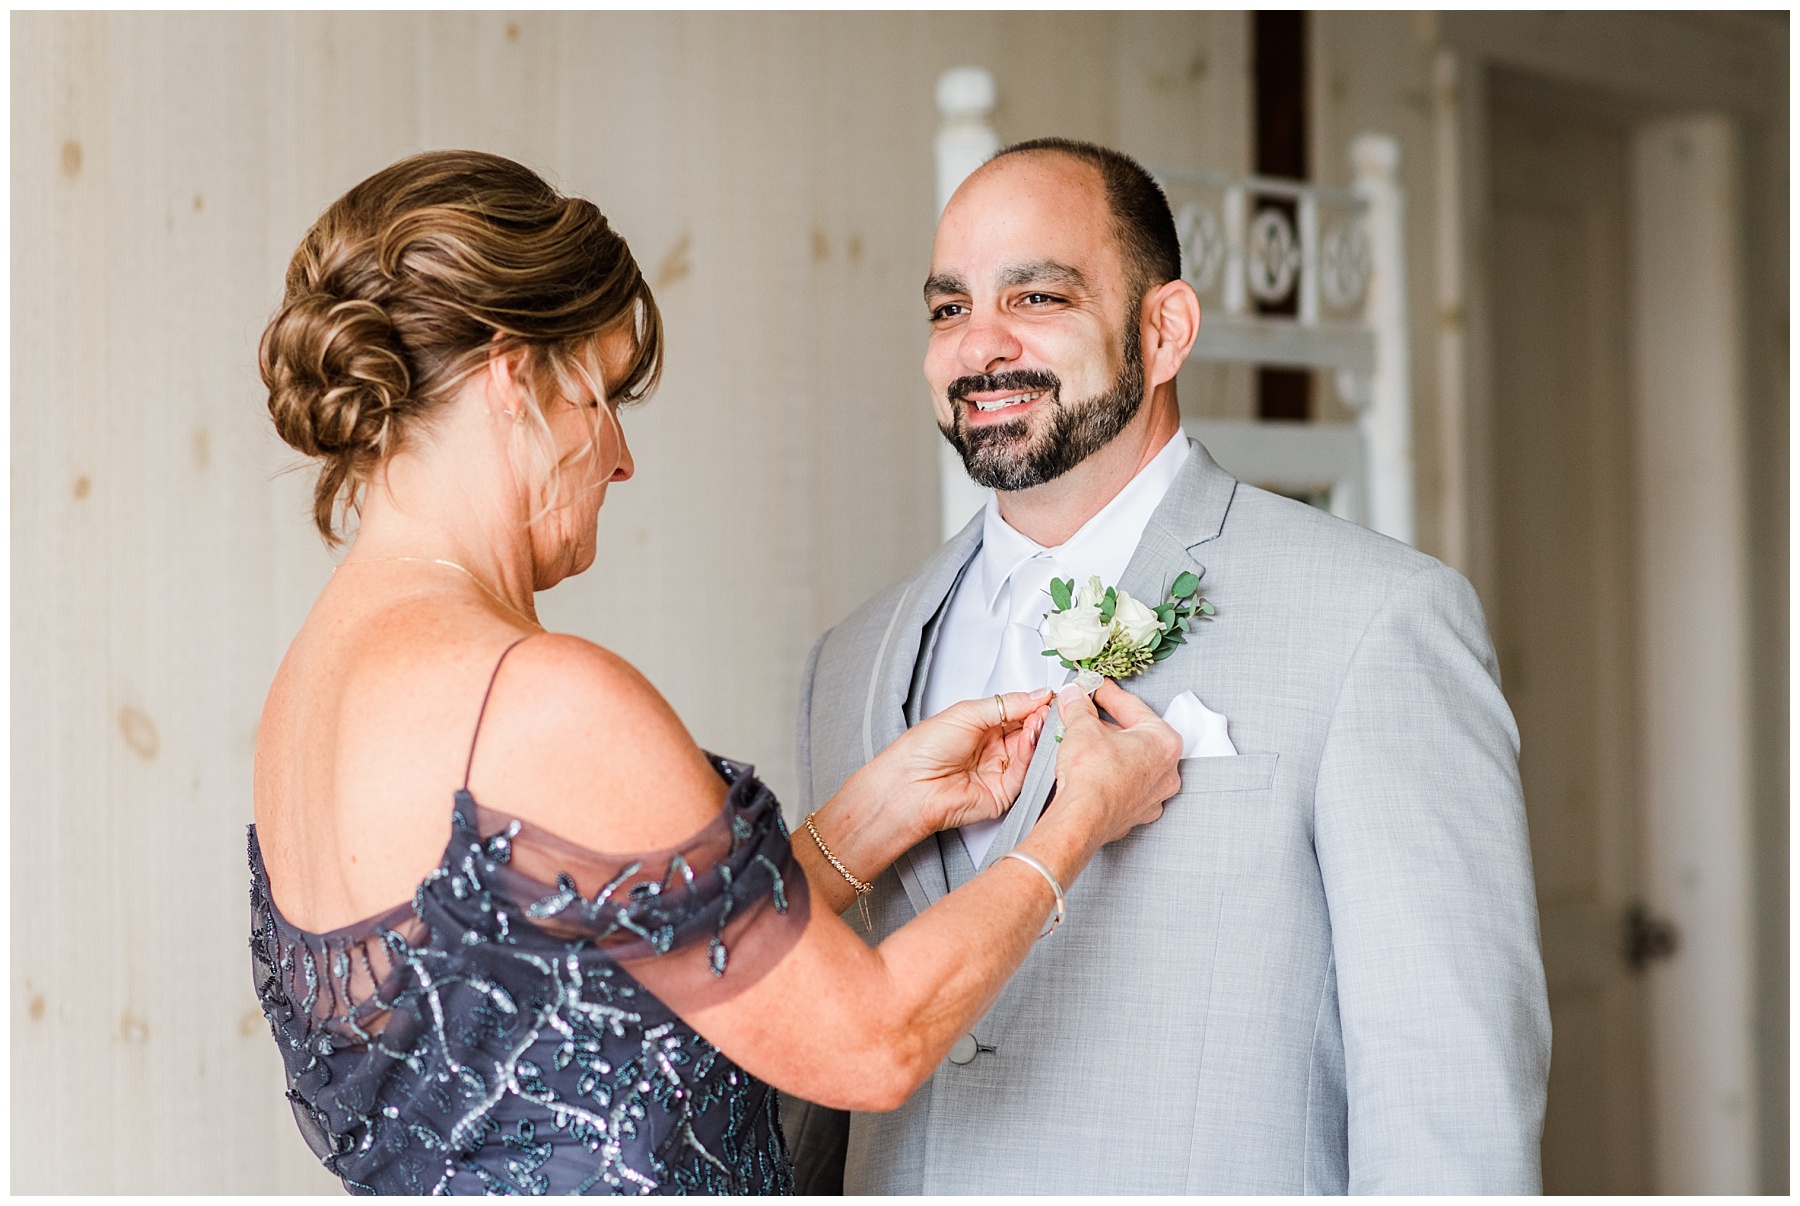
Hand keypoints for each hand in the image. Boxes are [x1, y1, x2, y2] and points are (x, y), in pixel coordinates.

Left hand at [872, 687, 1053, 833]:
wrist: (909, 784)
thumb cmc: (923, 749)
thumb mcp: (967, 713)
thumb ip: (1006, 704)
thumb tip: (1036, 695)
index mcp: (981, 727)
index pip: (1017, 714)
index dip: (1033, 705)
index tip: (1049, 697)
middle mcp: (992, 749)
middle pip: (1027, 733)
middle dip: (1039, 719)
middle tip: (1048, 709)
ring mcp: (998, 771)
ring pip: (1029, 753)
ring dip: (1036, 735)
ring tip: (1039, 720)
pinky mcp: (1003, 794)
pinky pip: (1023, 773)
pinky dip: (1030, 755)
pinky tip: (1030, 739)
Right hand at [1046, 679, 1182, 847]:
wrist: (1081, 818)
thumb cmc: (1094, 778)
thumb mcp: (1082, 727)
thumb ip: (1080, 707)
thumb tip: (1076, 698)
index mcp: (1164, 742)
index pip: (1133, 707)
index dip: (1107, 694)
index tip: (1095, 689)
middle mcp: (1166, 771)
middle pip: (1134, 734)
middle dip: (1106, 722)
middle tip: (1084, 712)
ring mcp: (1152, 796)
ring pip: (1130, 762)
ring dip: (1108, 749)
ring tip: (1083, 740)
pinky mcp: (1134, 813)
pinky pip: (1123, 785)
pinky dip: (1107, 774)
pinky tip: (1089, 769)